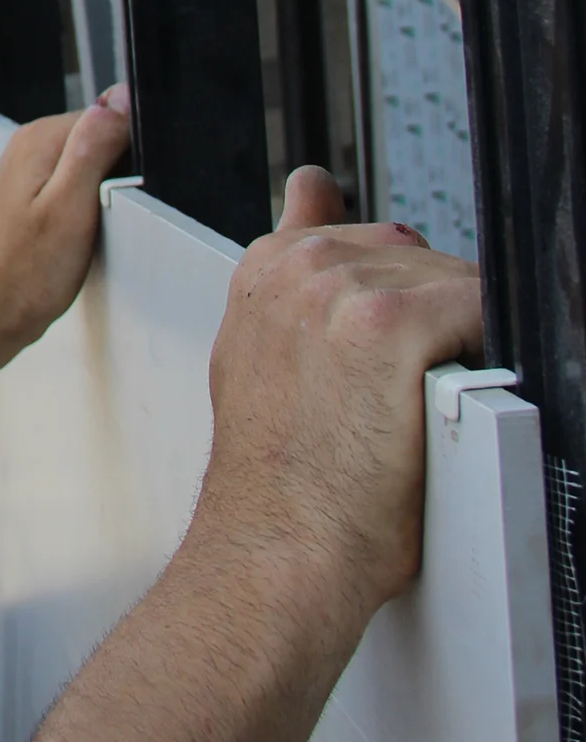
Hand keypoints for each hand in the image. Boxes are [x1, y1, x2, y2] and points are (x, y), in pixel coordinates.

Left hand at [0, 89, 132, 379]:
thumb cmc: (28, 272)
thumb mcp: (73, 205)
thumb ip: (94, 146)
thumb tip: (120, 98)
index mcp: (41, 139)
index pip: (109, 115)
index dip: (128, 153)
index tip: (119, 189)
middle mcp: (31, 146)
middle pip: (100, 137)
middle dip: (117, 172)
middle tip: (101, 214)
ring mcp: (30, 169)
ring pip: (92, 162)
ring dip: (104, 190)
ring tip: (89, 225)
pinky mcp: (34, 194)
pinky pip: (78, 183)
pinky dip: (89, 204)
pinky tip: (82, 230)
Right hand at [196, 166, 484, 629]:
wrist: (279, 549)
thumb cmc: (282, 479)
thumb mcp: (261, 353)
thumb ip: (292, 273)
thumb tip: (312, 193)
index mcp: (266, 266)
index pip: (364, 232)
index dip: (393, 291)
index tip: (389, 343)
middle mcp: (299, 264)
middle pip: (416, 256)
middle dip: (430, 317)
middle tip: (393, 399)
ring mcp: (340, 286)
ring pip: (451, 280)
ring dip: (455, 340)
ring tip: (407, 408)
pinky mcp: (390, 320)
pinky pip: (478, 305)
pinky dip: (480, 353)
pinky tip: (442, 399)